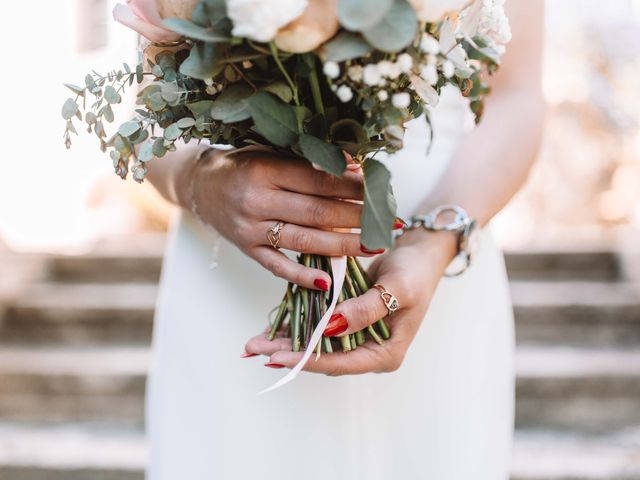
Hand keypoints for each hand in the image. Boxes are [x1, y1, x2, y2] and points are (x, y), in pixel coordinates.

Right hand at [184, 147, 379, 290]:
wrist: (200, 185)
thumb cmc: (243, 163)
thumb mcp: (271, 151)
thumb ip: (307, 159)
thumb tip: (355, 165)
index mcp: (263, 169)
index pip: (317, 180)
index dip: (351, 186)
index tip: (379, 190)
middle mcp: (255, 201)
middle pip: (316, 212)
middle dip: (357, 218)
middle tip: (388, 222)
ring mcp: (249, 230)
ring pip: (304, 242)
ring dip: (343, 246)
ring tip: (374, 246)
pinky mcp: (246, 250)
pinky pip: (278, 267)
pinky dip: (303, 276)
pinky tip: (329, 281)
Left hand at [244, 230, 457, 373]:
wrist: (422, 254)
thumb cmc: (416, 272)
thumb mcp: (398, 289)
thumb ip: (367, 309)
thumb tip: (331, 327)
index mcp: (385, 353)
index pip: (341, 363)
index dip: (307, 359)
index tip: (277, 356)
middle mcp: (369, 350)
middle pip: (323, 357)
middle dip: (288, 352)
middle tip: (253, 349)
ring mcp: (358, 336)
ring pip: (316, 343)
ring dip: (286, 340)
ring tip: (254, 342)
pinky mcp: (348, 319)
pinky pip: (318, 325)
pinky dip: (296, 323)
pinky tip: (272, 325)